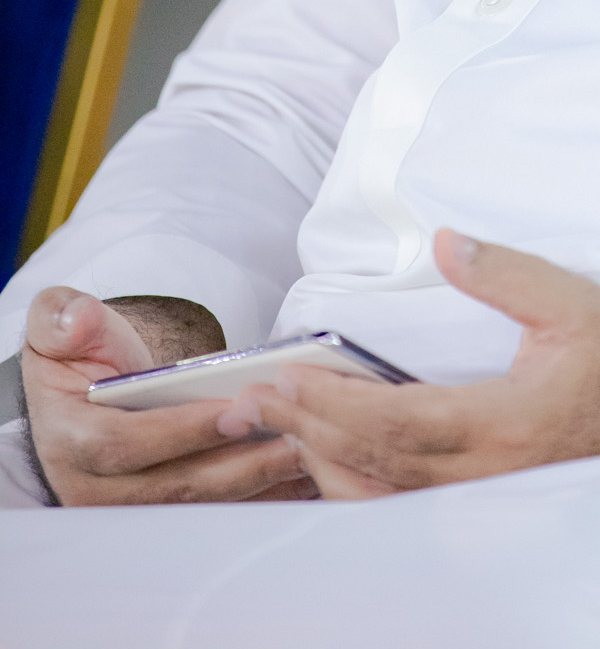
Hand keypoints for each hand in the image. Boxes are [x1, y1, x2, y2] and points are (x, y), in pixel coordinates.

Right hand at [20, 287, 315, 505]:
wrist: (85, 387)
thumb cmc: (80, 354)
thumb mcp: (60, 324)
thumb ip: (63, 319)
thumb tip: (77, 319)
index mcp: (70, 441)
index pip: (123, 444)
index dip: (179, 431)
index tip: (235, 411)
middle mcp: (96, 488)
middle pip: (173, 486)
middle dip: (236, 464)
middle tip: (292, 437)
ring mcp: (133, 506)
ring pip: (202, 504)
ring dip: (258, 484)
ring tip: (310, 455)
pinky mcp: (166, 510)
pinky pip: (218, 509)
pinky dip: (262, 496)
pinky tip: (304, 475)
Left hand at [221, 229, 599, 499]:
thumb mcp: (568, 301)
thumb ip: (503, 272)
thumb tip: (444, 240)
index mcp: (501, 423)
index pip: (394, 423)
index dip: (331, 406)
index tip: (284, 380)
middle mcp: (482, 477)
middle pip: (370, 464)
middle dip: (305, 430)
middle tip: (251, 403)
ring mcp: (479, 504)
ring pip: (378, 498)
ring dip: (319, 461)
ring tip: (275, 425)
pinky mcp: (479, 510)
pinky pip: (399, 511)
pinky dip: (352, 487)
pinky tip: (324, 462)